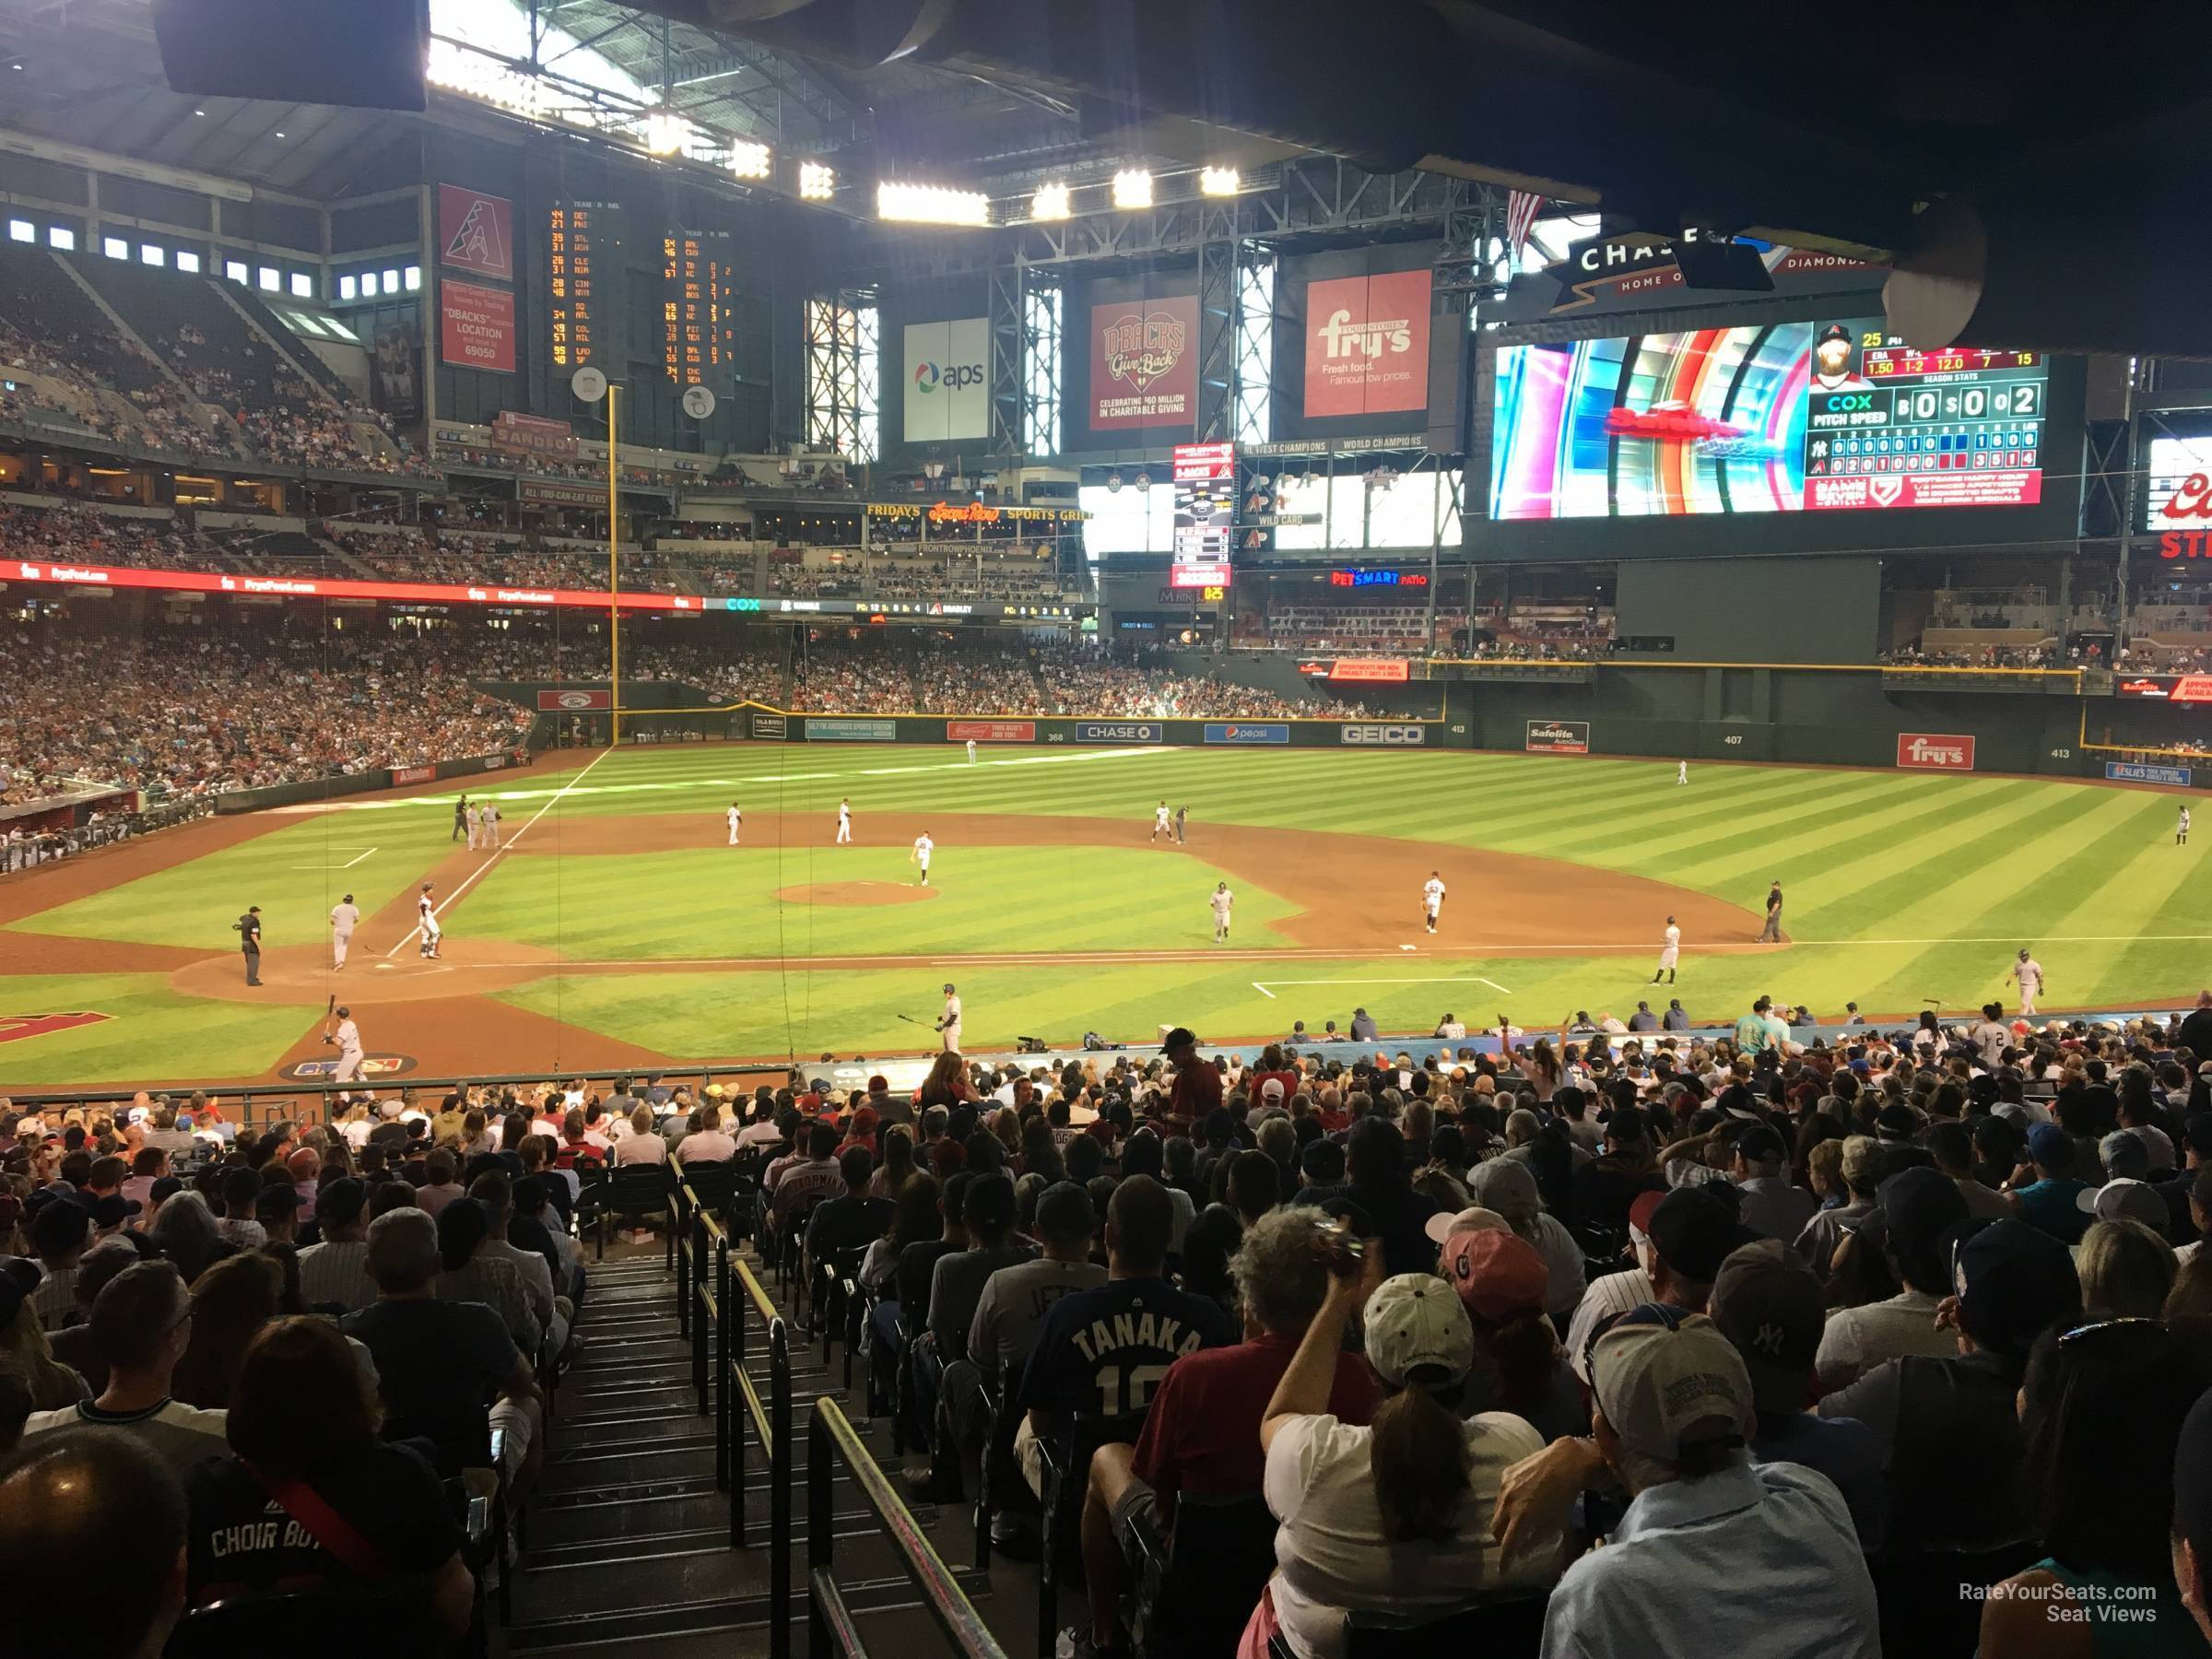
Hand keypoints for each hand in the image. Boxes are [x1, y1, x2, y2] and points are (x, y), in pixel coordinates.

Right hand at [1492, 1435, 1601, 1561]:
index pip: (1507, 1546)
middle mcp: (1507, 1504)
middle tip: (1510, 1543)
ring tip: (1515, 1522)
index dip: (1505, 1560)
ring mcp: (1504, 1487)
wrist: (1564, 1463)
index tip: (1503, 1571)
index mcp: (1521, 1519)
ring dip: (1503, 1521)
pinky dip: (1507, 1502)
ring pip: (1496, 1511)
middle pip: (1495, 1529)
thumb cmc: (1563, 1498)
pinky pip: (1501, 1494)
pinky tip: (1519, 1500)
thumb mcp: (1554, 1524)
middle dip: (1501, 1540)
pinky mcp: (1505, 1474)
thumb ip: (1535, 1540)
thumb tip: (1522, 1552)